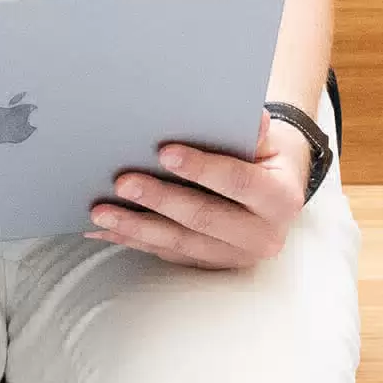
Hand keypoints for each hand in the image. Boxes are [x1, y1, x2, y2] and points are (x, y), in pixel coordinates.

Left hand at [88, 113, 310, 269]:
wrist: (276, 190)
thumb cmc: (264, 157)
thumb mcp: (270, 140)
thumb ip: (255, 132)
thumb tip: (253, 118)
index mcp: (280, 200)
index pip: (239, 182)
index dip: (202, 168)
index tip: (164, 153)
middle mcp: (262, 236)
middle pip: (203, 218)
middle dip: (159, 201)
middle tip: (121, 183)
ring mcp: (235, 256)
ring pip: (180, 243)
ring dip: (136, 227)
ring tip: (101, 212)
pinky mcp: (210, 264)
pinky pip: (167, 253)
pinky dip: (134, 241)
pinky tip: (105, 230)